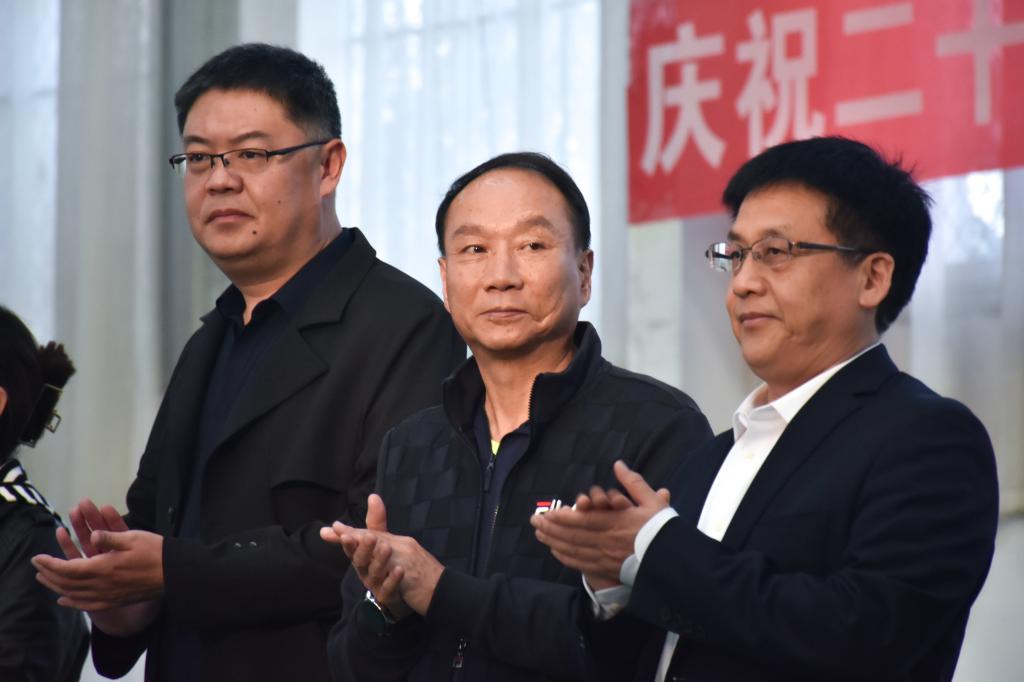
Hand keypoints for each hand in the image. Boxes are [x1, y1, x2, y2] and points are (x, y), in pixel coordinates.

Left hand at [32, 499, 164, 630]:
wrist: (174, 574)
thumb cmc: (156, 552)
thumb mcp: (133, 538)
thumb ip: (110, 537)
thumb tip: (93, 535)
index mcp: (104, 568)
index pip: (68, 568)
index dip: (50, 563)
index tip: (37, 557)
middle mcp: (102, 585)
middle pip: (67, 583)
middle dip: (49, 574)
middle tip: (36, 566)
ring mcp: (108, 595)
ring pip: (74, 595)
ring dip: (56, 587)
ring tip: (44, 580)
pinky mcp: (115, 600)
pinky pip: (87, 605)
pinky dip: (72, 602)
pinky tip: (64, 601)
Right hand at [321, 494, 443, 616]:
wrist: (404, 590)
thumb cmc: (387, 562)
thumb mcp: (383, 540)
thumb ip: (376, 521)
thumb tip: (373, 496)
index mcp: (361, 556)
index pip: (351, 547)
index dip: (346, 539)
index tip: (341, 531)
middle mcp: (365, 570)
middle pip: (360, 560)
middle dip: (362, 548)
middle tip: (369, 537)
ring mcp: (375, 585)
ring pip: (374, 573)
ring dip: (379, 560)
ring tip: (386, 547)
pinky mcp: (387, 596)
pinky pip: (388, 589)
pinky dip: (392, 580)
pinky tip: (399, 569)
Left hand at [531, 461, 669, 585]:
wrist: (675, 561)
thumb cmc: (663, 530)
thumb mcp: (652, 502)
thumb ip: (633, 483)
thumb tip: (618, 464)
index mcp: (616, 522)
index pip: (582, 520)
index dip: (561, 518)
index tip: (547, 513)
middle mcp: (607, 541)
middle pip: (572, 536)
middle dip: (551, 529)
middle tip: (534, 522)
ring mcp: (606, 557)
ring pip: (574, 550)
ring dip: (554, 542)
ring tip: (540, 535)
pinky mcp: (608, 569)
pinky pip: (582, 564)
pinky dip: (567, 558)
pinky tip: (557, 552)